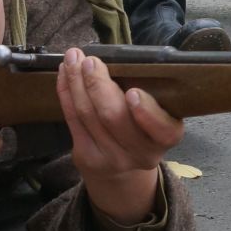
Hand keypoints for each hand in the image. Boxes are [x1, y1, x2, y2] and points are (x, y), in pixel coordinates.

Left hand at [58, 48, 183, 225]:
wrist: (124, 171)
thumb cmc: (145, 130)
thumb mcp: (160, 117)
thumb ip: (151, 95)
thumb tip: (123, 59)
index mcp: (166, 138)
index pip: (160, 128)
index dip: (146, 112)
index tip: (133, 92)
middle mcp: (139, 153)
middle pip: (114, 118)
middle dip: (98, 85)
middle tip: (90, 61)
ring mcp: (110, 157)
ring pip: (87, 114)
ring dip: (76, 82)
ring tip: (73, 59)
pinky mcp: (85, 156)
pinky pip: (71, 119)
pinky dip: (66, 92)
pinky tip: (64, 73)